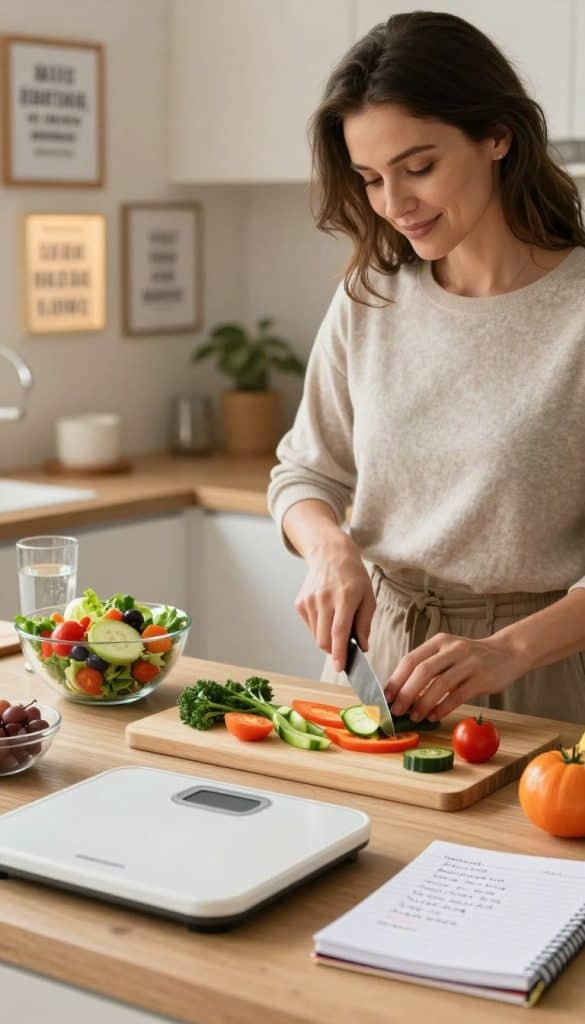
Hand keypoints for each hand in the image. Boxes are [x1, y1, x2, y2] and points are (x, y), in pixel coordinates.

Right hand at [295, 539, 375, 670]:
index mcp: (345, 597)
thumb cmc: (353, 577)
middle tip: (344, 648)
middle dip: (334, 650)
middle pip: (324, 638)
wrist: (330, 555)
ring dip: (327, 638)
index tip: (340, 667)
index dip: (339, 652)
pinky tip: (326, 614)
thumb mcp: (368, 597)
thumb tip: (362, 647)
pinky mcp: (300, 603)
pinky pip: (310, 627)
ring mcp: (309, 601)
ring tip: (336, 621)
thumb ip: (364, 624)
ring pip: (316, 635)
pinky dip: (319, 628)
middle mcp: (324, 599)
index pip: (339, 631)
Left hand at [383, 631, 526, 720]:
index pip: (410, 659)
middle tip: (396, 710)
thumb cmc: (472, 657)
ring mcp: (468, 663)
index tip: (385, 697)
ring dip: (423, 703)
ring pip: (439, 684)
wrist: (509, 652)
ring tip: (415, 716)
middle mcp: (452, 649)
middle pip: (422, 671)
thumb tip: (402, 691)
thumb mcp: (449, 652)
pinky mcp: (482, 678)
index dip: (395, 679)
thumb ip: (429, 666)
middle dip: (405, 693)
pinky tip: (434, 716)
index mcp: (439, 641)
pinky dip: (443, 708)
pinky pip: (458, 695)